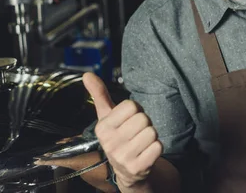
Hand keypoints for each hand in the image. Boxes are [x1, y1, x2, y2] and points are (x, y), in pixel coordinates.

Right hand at [83, 72, 162, 189]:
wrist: (126, 171)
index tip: (129, 120)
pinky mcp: (138, 167)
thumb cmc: (118, 137)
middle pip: (143, 118)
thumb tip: (87, 74)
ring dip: (151, 136)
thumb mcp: (106, 117)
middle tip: (136, 133)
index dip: (135, 110)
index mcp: (102, 128)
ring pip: (152, 132)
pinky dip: (156, 148)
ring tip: (141, 143)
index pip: (131, 105)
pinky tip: (146, 153)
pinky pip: (158, 146)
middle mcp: (110, 143)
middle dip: (144, 123)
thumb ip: (99, 94)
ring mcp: (123, 157)